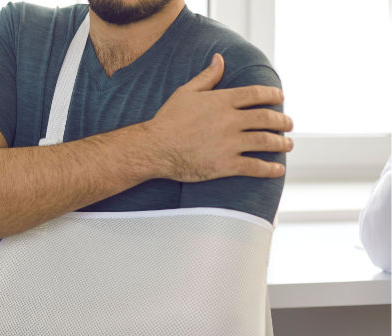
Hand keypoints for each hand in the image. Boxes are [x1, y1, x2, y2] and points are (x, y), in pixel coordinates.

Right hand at [144, 53, 294, 181]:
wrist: (154, 148)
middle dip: (283, 121)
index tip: (280, 97)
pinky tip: (277, 169)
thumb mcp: (186, 92)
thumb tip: (220, 58)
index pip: (256, 94)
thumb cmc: (167, 119)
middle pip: (267, 118)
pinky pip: (254, 167)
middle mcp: (229, 121)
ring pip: (266, 142)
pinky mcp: (225, 164)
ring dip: (281, 143)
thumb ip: (207, 76)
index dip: (272, 94)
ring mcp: (228, 144)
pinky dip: (269, 169)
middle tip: (289, 124)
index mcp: (221, 101)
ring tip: (287, 144)